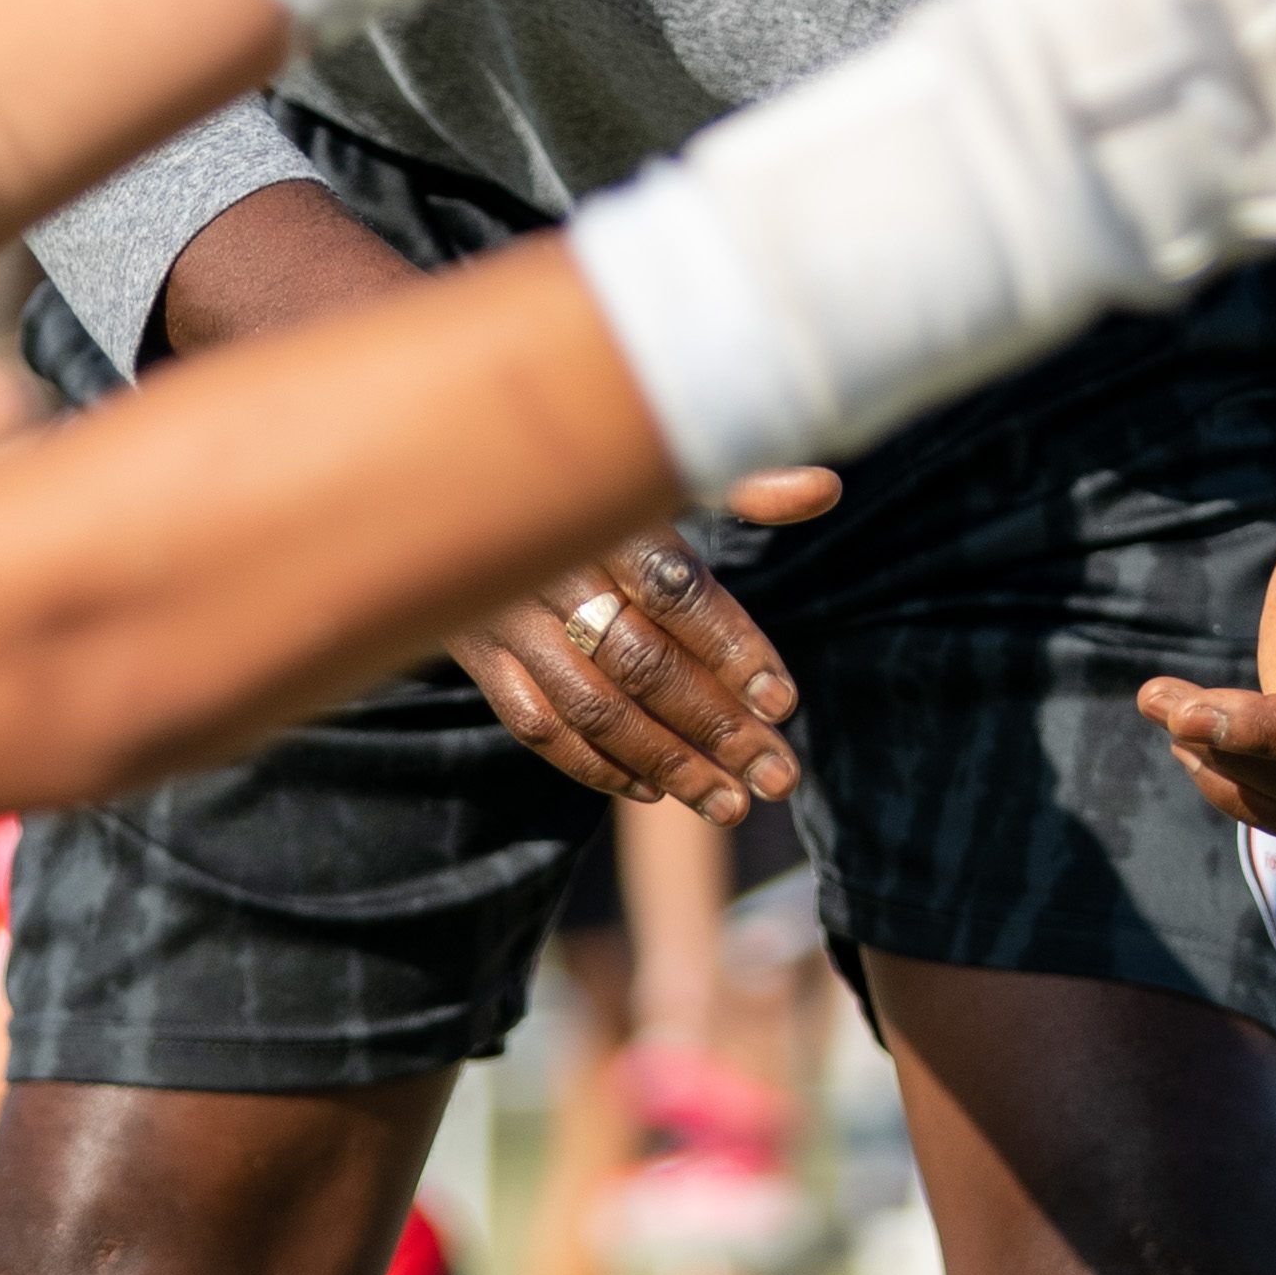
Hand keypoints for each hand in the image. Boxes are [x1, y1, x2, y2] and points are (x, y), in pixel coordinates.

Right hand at [455, 481, 840, 814]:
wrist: (450, 477)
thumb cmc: (583, 476)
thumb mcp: (656, 470)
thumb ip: (741, 485)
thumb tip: (826, 490)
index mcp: (606, 516)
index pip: (677, 590)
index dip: (733, 647)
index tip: (784, 702)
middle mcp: (553, 568)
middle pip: (642, 663)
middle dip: (717, 727)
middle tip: (779, 777)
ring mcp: (508, 618)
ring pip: (591, 708)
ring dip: (666, 763)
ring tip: (729, 804)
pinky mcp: (479, 656)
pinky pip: (536, 725)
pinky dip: (594, 765)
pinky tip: (651, 790)